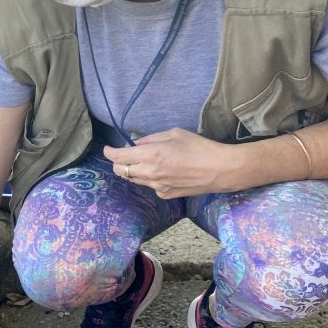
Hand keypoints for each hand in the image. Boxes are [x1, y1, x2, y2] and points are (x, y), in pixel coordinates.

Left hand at [103, 127, 236, 197]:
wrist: (219, 170)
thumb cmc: (199, 147)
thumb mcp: (174, 134)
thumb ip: (151, 139)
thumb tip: (136, 143)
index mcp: (150, 154)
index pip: (118, 157)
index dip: (109, 152)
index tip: (108, 148)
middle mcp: (149, 172)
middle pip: (120, 171)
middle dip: (118, 163)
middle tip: (125, 155)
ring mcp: (156, 186)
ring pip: (134, 180)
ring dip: (133, 171)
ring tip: (145, 161)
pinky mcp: (165, 194)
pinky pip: (150, 186)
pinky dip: (149, 178)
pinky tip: (163, 171)